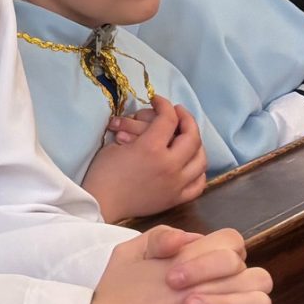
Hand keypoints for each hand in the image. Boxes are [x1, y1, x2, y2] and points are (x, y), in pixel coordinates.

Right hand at [82, 98, 206, 221]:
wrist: (102, 203)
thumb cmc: (103, 173)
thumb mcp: (116, 144)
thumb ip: (138, 132)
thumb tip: (150, 124)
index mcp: (150, 148)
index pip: (168, 119)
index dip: (165, 105)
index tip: (158, 100)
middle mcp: (169, 165)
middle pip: (192, 136)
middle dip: (186, 119)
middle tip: (177, 113)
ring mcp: (176, 183)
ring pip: (201, 159)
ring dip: (197, 143)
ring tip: (187, 136)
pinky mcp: (176, 198)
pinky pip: (199, 183)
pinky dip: (198, 171)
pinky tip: (191, 163)